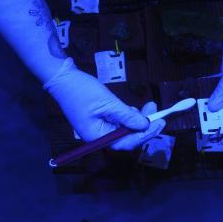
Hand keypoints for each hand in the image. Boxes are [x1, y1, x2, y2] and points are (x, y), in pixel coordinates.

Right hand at [44, 58, 164, 149]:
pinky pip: (117, 124)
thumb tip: (145, 125)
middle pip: (126, 139)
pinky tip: (134, 108)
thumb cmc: (81, 90)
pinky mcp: (98, 120)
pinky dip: (128, 117)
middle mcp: (98, 137)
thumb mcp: (108, 102)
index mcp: (97, 137)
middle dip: (144, 126)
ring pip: (124, 130)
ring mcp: (98, 129)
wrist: (62, 78)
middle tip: (157, 111)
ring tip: (148, 106)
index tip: (160, 123)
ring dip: (137, 120)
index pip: (126, 143)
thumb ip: (127, 116)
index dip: (145, 135)